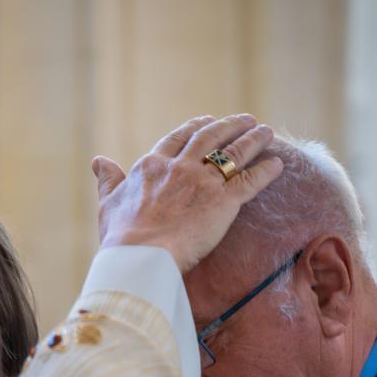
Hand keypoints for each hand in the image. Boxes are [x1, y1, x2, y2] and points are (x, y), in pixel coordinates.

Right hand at [92, 114, 283, 272]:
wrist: (140, 256)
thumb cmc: (120, 236)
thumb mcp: (108, 203)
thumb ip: (108, 180)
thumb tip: (98, 161)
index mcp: (152, 166)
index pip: (177, 138)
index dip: (194, 127)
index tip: (206, 121)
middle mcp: (179, 167)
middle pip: (209, 137)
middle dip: (229, 126)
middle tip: (244, 120)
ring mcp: (203, 182)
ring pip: (233, 153)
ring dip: (252, 140)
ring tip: (266, 132)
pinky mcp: (224, 201)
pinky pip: (250, 181)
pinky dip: (266, 171)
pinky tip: (278, 164)